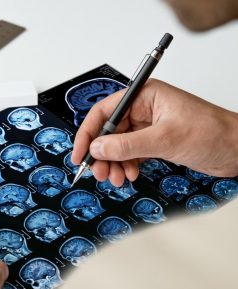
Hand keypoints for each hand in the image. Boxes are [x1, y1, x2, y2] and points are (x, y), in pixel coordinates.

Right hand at [72, 79, 237, 185]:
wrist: (237, 149)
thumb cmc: (212, 132)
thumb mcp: (166, 139)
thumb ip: (128, 144)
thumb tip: (98, 147)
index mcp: (144, 96)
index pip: (105, 112)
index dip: (89, 133)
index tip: (80, 153)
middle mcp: (143, 110)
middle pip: (109, 131)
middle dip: (101, 154)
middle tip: (99, 172)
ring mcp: (147, 127)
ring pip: (117, 145)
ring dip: (113, 163)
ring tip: (116, 178)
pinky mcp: (153, 142)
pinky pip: (129, 154)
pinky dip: (126, 166)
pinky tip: (130, 174)